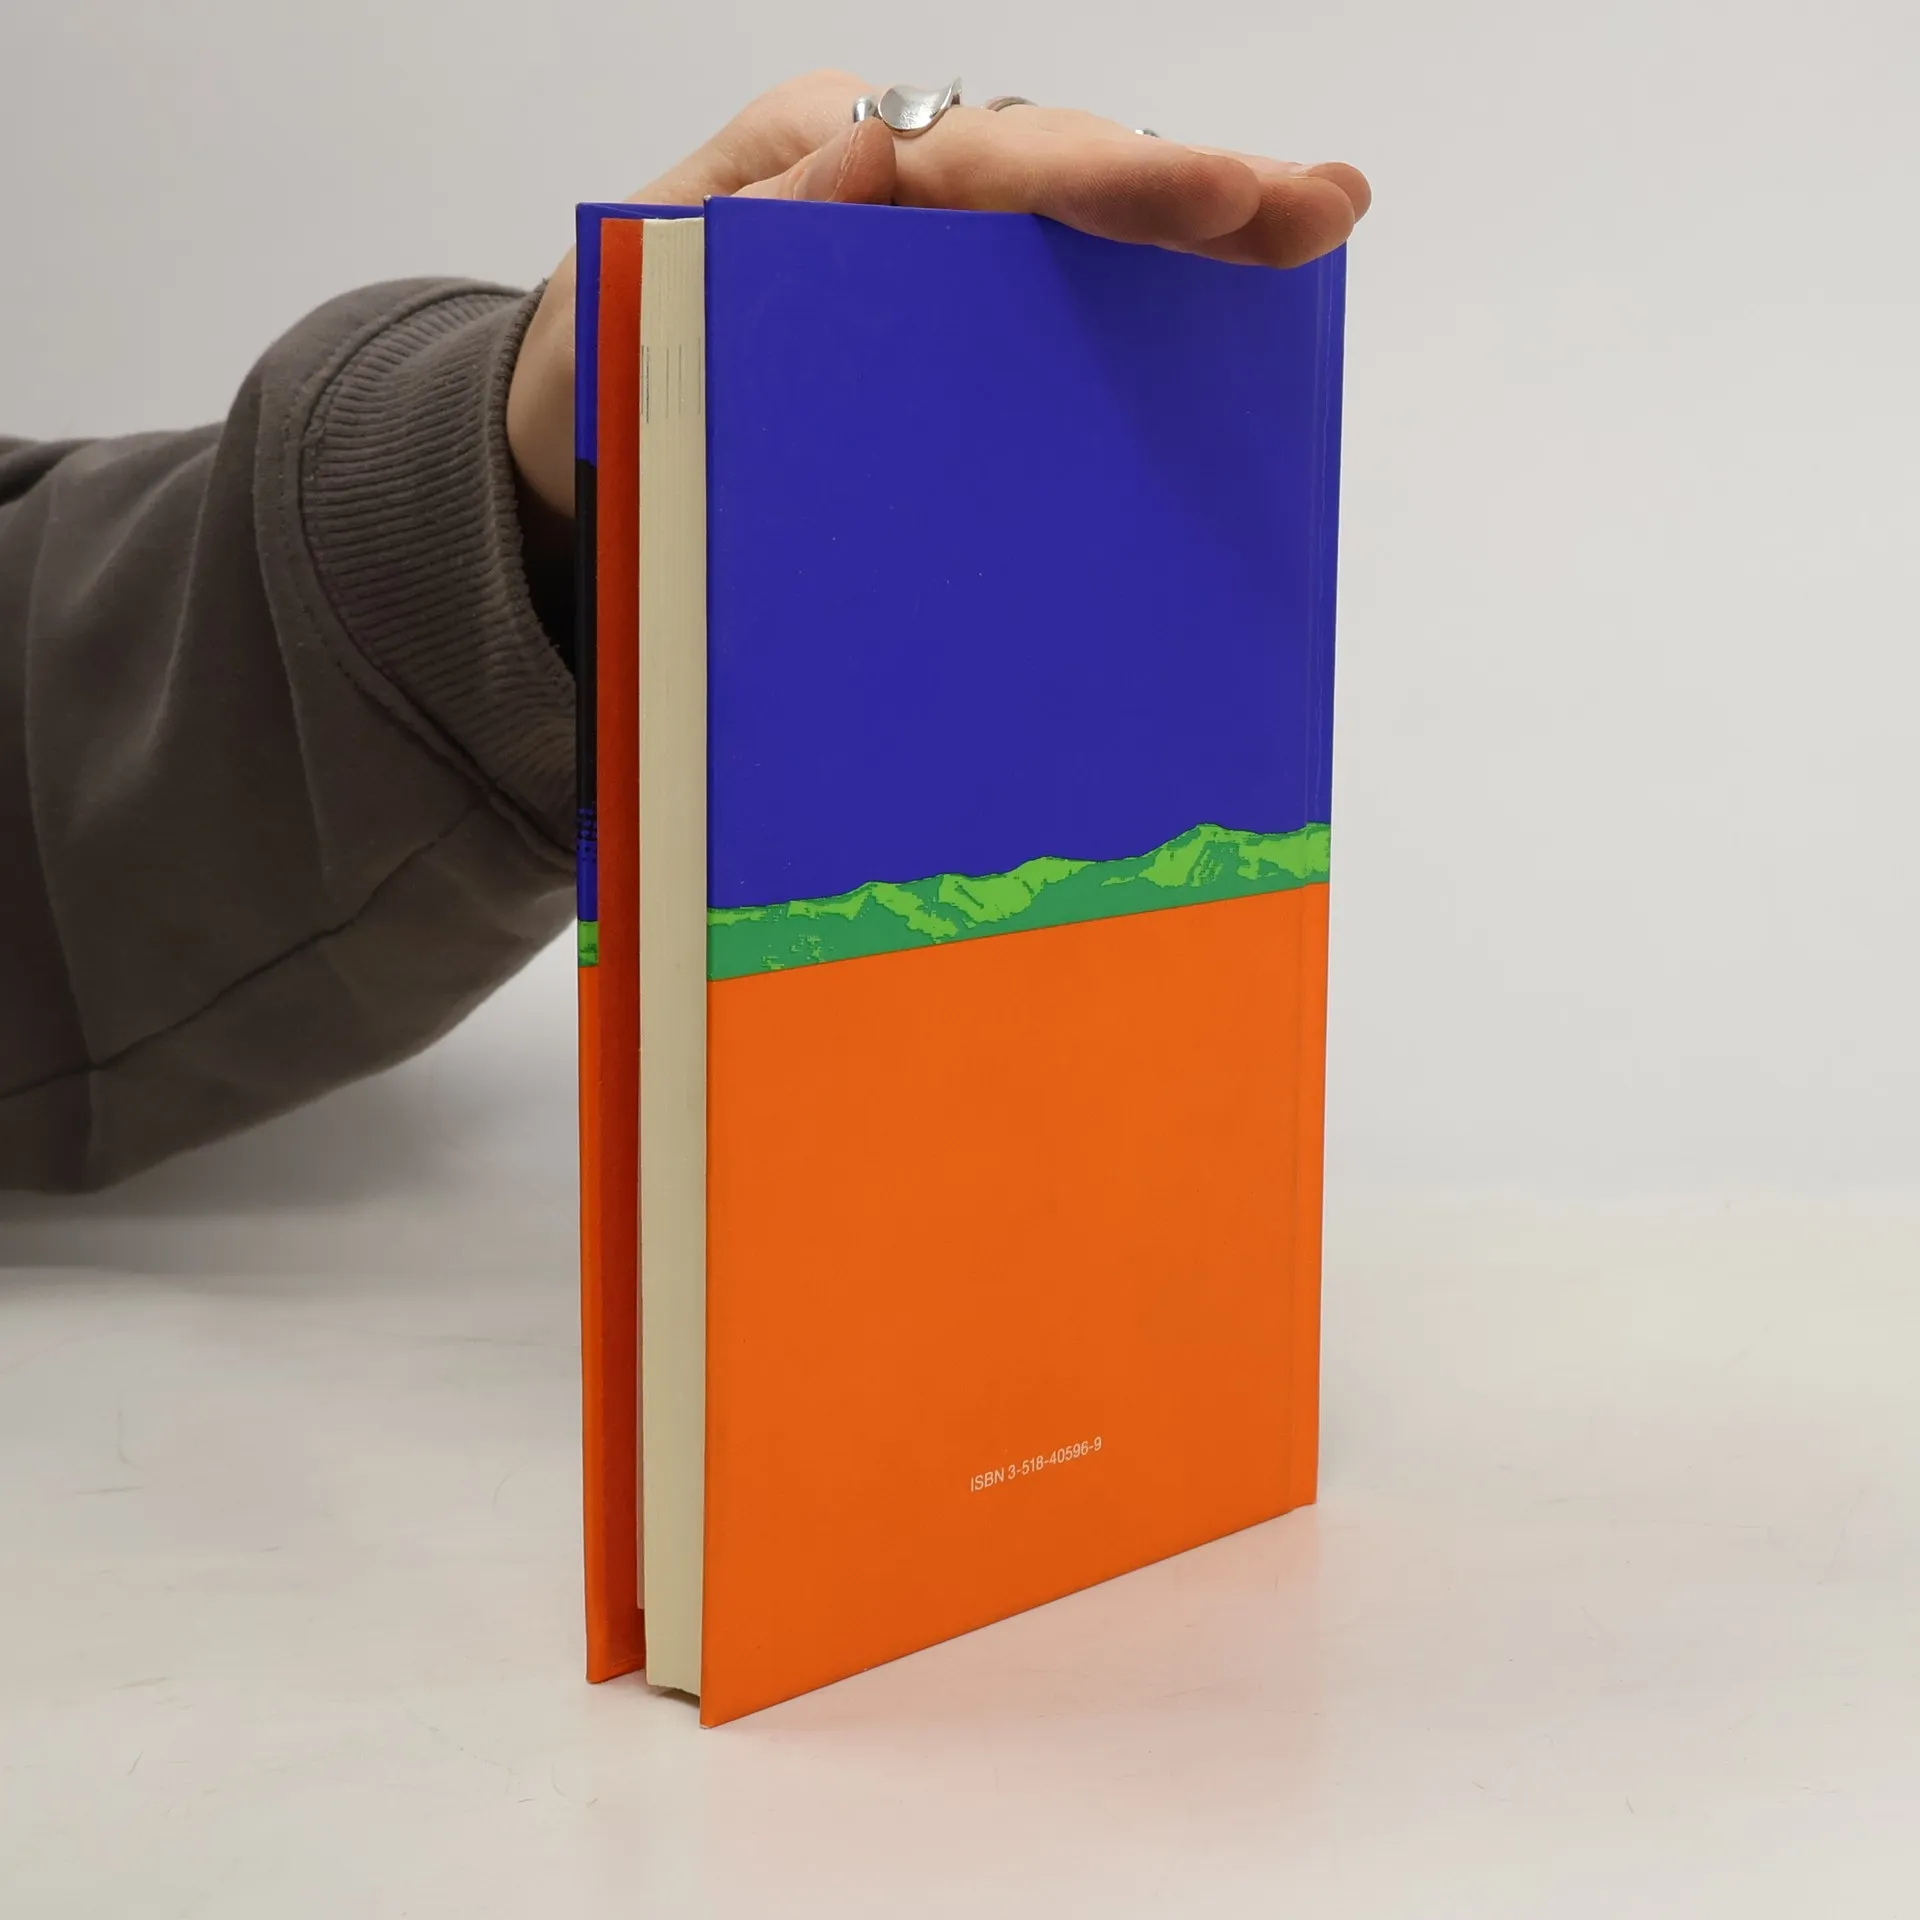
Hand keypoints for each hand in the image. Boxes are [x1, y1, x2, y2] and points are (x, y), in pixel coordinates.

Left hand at [507, 70, 1369, 525]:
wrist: (567, 446)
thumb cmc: (597, 370)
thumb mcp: (637, 296)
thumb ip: (747, 231)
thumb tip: (875, 157)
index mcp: (819, 159)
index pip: (987, 159)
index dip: (1108, 175)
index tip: (1217, 194)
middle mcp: (891, 195)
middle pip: (1059, 179)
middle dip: (1190, 190)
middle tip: (1322, 207)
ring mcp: (922, 268)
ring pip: (1067, 241)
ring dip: (1186, 245)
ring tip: (1304, 231)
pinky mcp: (934, 342)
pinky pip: (1041, 320)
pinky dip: (1129, 318)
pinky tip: (1215, 325)